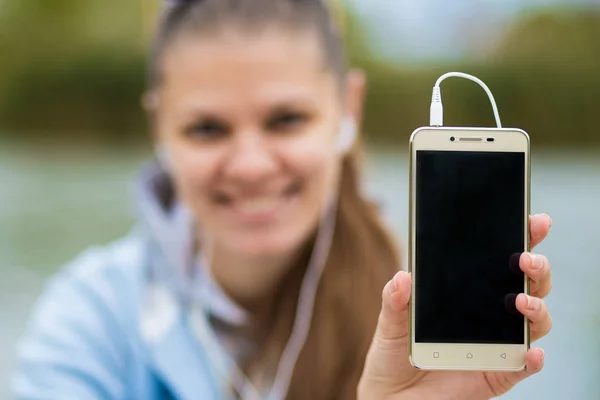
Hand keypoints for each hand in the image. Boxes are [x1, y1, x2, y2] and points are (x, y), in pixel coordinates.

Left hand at [358, 214, 552, 399]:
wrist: (390, 398)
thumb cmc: (393, 355)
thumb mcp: (389, 324)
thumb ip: (395, 301)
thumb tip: (403, 276)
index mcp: (466, 294)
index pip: (497, 262)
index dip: (520, 240)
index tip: (531, 221)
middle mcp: (488, 315)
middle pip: (527, 286)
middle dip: (536, 268)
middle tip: (526, 260)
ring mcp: (495, 344)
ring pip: (534, 322)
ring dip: (536, 309)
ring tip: (521, 302)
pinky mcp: (497, 374)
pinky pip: (523, 366)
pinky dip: (532, 359)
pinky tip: (530, 352)